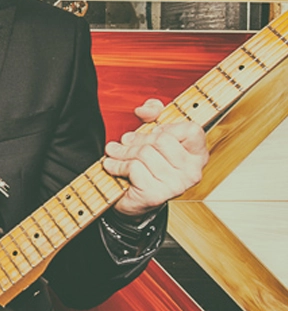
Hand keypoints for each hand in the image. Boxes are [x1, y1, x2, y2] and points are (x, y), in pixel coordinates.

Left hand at [103, 98, 208, 217]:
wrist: (134, 200)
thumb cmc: (147, 166)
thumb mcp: (153, 134)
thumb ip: (154, 113)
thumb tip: (144, 109)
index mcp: (198, 156)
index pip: (191, 130)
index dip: (168, 127)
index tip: (155, 132)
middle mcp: (192, 172)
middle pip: (161, 140)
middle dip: (137, 140)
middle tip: (124, 142)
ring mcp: (175, 185)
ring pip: (144, 153)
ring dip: (123, 152)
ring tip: (115, 154)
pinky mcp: (155, 194)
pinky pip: (133, 168)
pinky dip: (118, 165)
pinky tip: (113, 166)